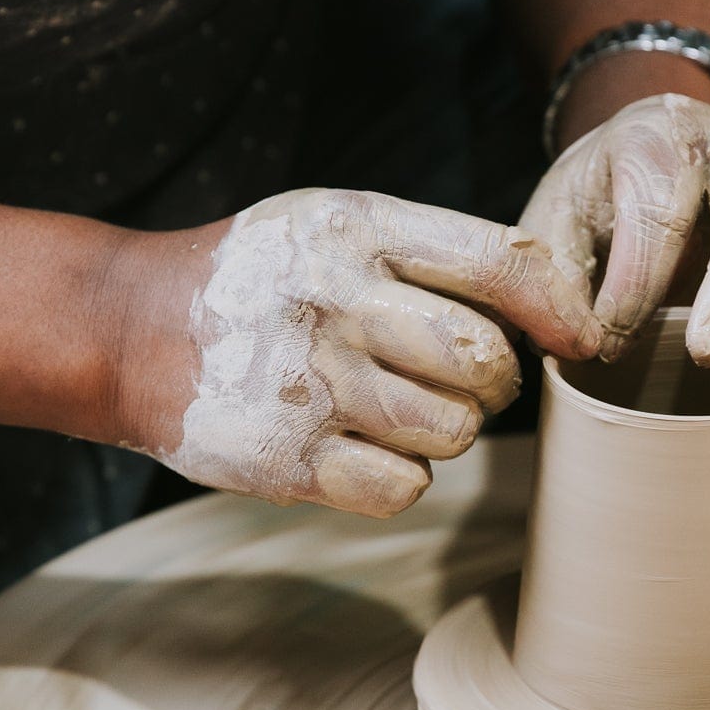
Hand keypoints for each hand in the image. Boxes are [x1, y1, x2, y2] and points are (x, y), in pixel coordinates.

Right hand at [112, 189, 601, 515]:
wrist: (133, 327)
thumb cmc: (269, 277)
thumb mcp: (340, 224)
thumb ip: (439, 253)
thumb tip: (559, 310)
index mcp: (359, 228)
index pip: (500, 262)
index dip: (558, 308)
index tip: (576, 338)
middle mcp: (335, 299)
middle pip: (484, 359)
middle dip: (496, 381)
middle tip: (466, 379)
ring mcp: (307, 381)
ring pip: (452, 431)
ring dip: (448, 431)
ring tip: (404, 409)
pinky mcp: (284, 457)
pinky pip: (403, 486)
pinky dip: (399, 477)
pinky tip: (362, 446)